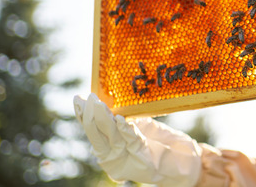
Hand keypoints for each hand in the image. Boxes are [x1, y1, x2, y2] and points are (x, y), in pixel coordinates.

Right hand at [73, 93, 201, 186]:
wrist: (176, 158)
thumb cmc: (155, 140)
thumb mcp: (138, 125)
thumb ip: (126, 116)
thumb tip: (111, 99)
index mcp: (107, 144)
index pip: (92, 127)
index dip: (83, 114)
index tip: (79, 98)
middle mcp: (111, 153)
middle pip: (96, 133)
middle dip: (91, 115)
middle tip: (87, 100)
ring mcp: (124, 156)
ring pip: (110, 136)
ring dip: (104, 119)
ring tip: (98, 105)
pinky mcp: (140, 157)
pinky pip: (131, 140)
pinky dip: (125, 130)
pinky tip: (120, 120)